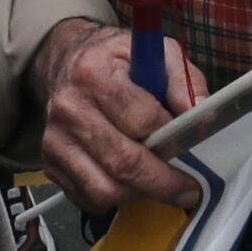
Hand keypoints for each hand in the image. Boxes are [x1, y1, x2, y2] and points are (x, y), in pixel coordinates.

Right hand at [33, 13, 202, 211]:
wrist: (68, 63)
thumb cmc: (118, 60)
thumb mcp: (158, 52)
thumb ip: (184, 81)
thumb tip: (201, 117)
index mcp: (94, 73)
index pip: (141, 119)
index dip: (172, 137)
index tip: (192, 148)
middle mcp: (69, 108)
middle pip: (122, 161)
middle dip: (162, 182)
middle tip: (188, 191)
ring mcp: (54, 140)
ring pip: (103, 189)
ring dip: (139, 194)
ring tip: (159, 184)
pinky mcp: (50, 164)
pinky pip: (87, 198)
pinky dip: (115, 198)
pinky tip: (131, 182)